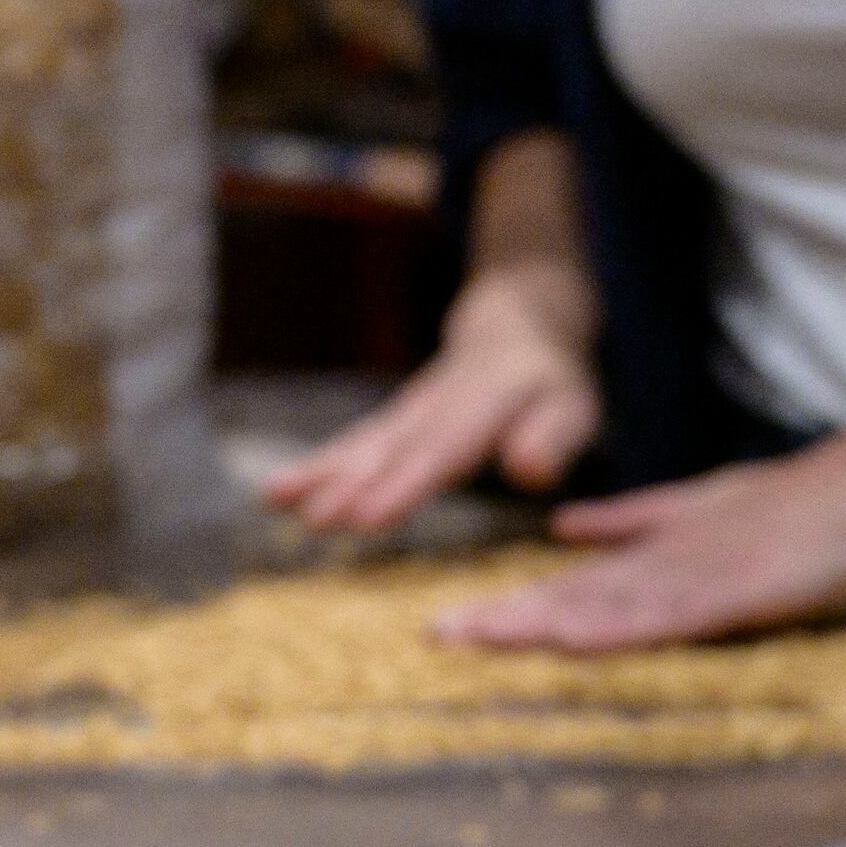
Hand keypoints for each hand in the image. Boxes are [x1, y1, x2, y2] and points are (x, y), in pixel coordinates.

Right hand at [259, 283, 600, 534]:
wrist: (515, 327)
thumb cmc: (550, 383)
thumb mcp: (571, 406)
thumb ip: (551, 438)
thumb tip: (529, 471)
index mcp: (483, 401)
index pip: (441, 449)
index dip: (404, 484)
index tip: (367, 518)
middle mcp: (435, 404)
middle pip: (390, 447)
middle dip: (351, 484)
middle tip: (316, 519)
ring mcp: (407, 411)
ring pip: (361, 442)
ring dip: (321, 473)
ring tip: (275, 500)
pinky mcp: (392, 423)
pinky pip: (352, 444)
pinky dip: (315, 467)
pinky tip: (273, 495)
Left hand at [433, 438, 845, 651]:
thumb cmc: (796, 504)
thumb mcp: (700, 510)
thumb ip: (631, 523)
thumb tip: (563, 533)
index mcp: (656, 551)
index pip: (570, 587)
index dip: (509, 608)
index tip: (447, 627)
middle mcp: (666, 563)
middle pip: (573, 597)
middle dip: (504, 619)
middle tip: (434, 636)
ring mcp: (701, 575)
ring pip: (611, 605)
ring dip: (546, 622)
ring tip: (483, 638)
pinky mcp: (740, 589)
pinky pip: (671, 615)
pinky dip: (621, 626)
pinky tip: (577, 635)